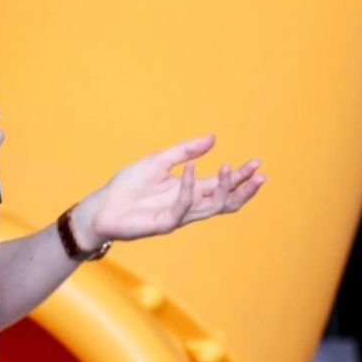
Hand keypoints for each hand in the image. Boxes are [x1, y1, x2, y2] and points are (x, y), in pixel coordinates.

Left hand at [73, 136, 263, 246]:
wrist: (102, 206)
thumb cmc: (129, 186)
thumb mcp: (158, 161)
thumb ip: (185, 151)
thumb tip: (213, 137)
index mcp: (190, 189)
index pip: (222, 184)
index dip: (240, 175)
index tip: (256, 162)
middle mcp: (189, 204)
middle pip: (226, 200)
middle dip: (243, 188)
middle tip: (259, 174)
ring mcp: (179, 215)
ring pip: (212, 208)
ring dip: (224, 190)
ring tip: (230, 169)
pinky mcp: (164, 223)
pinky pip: (183, 206)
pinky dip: (188, 187)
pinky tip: (189, 169)